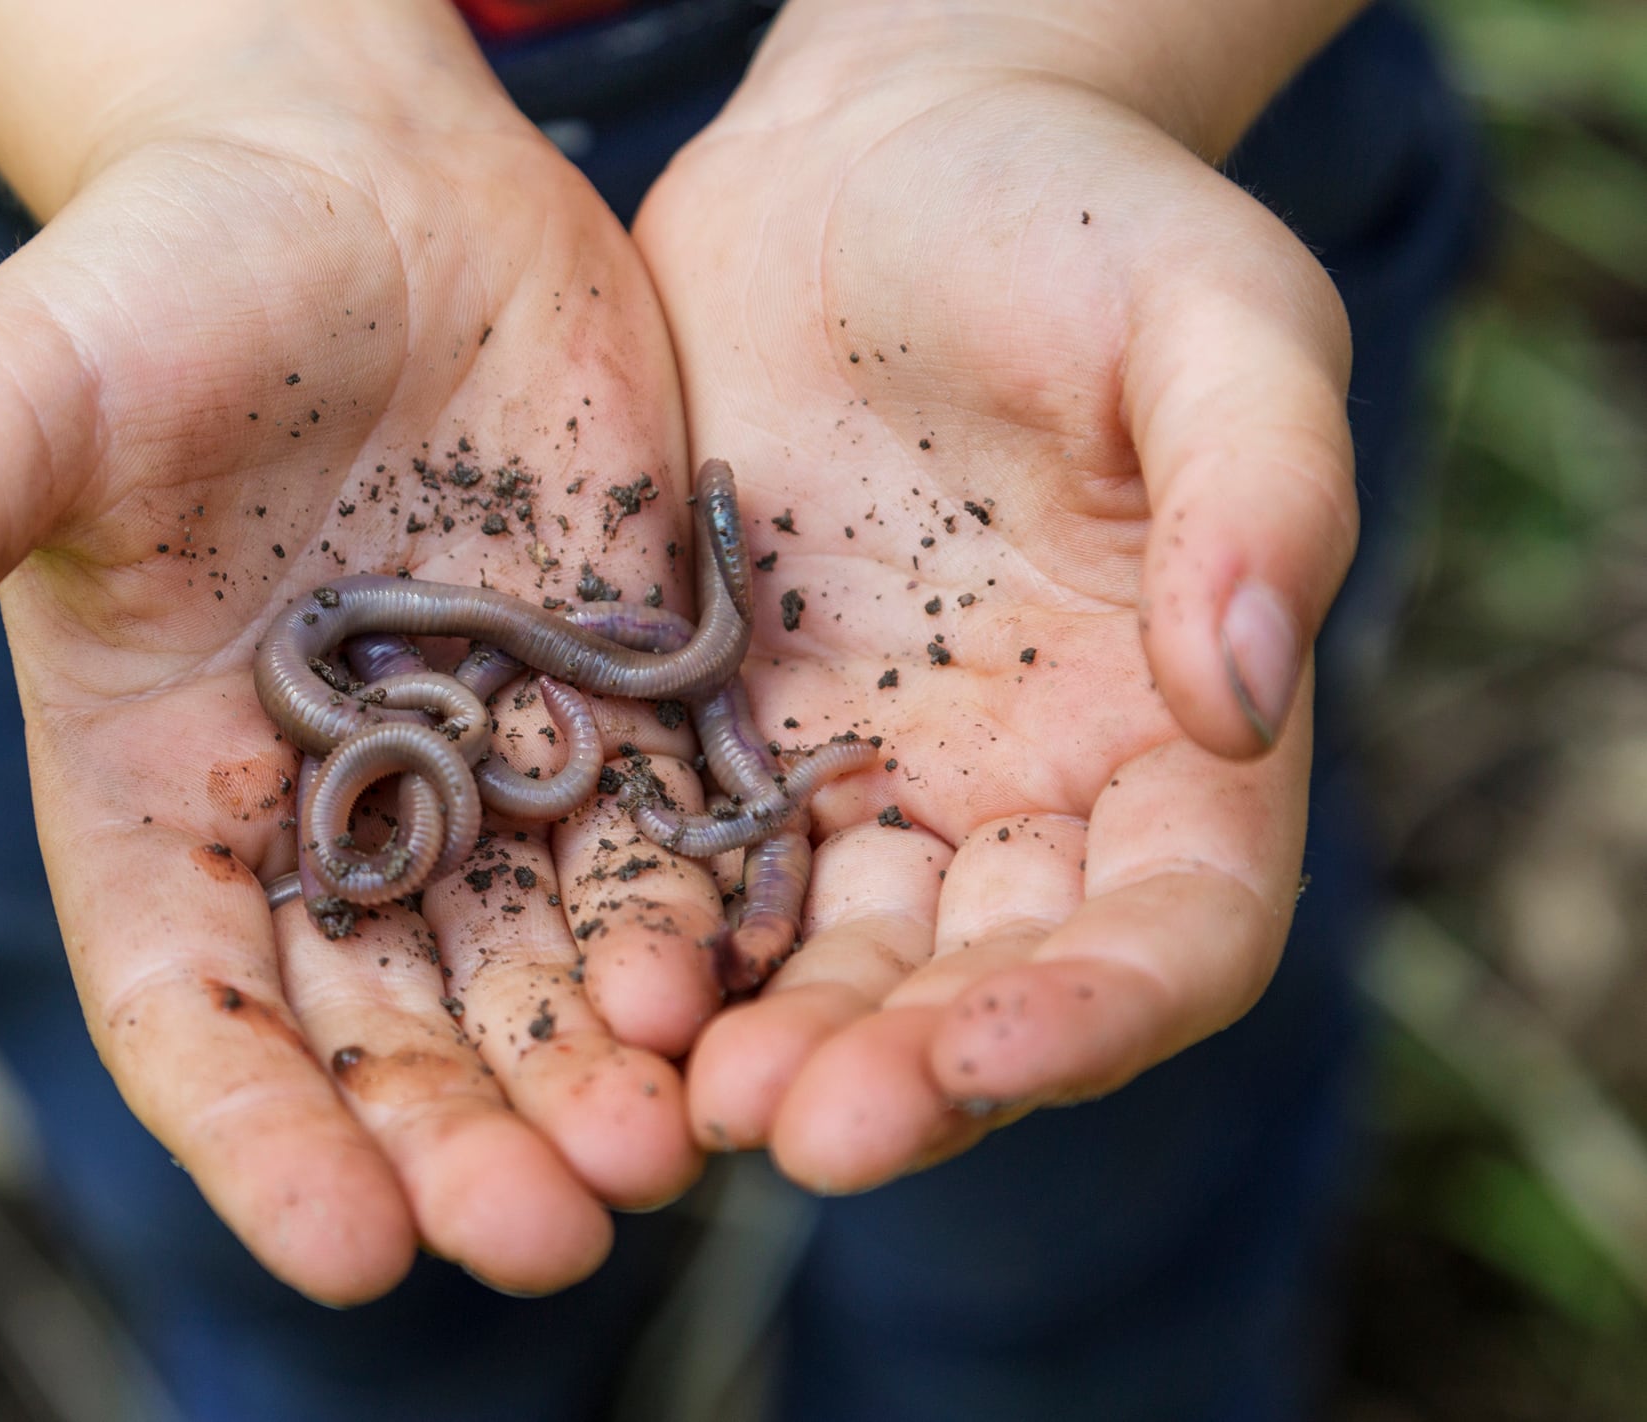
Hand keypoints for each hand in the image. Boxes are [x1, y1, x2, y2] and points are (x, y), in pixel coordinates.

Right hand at [0, 8, 717, 1300]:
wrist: (357, 184)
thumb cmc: (158, 283)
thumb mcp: (18, 398)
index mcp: (160, 798)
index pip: (195, 1012)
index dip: (257, 1137)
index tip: (342, 1249)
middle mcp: (324, 817)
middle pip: (391, 1031)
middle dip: (465, 1140)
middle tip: (553, 1234)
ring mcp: (477, 764)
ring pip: (541, 964)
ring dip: (602, 1068)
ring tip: (666, 1147)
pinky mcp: (607, 696)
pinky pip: (662, 839)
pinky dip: (704, 922)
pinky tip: (755, 989)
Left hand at [635, 35, 1355, 1188]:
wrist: (871, 169)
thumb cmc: (1075, 223)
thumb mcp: (1210, 316)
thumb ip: (1258, 491)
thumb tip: (1239, 698)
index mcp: (1172, 736)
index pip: (1172, 933)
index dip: (1092, 1014)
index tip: (984, 1053)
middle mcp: (1021, 795)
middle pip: (981, 986)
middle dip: (902, 1073)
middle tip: (793, 1126)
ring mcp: (863, 781)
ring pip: (828, 963)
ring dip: (770, 1046)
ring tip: (680, 1095)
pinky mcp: (723, 738)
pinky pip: (696, 870)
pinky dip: (663, 941)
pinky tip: (599, 984)